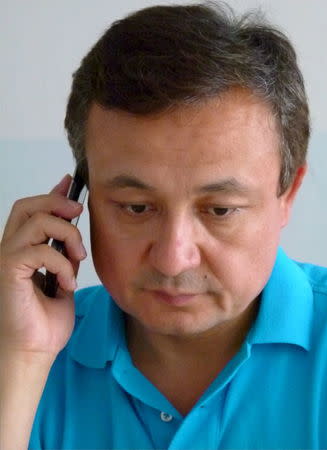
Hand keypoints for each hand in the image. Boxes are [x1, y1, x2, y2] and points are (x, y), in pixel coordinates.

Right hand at [0, 174, 86, 357]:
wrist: (34, 351)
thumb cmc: (45, 321)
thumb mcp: (64, 277)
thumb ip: (65, 253)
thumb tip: (73, 231)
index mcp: (22, 249)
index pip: (32, 210)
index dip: (52, 193)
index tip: (71, 182)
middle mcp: (9, 249)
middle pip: (27, 206)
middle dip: (57, 202)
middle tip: (79, 212)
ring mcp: (6, 259)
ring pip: (36, 222)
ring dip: (67, 235)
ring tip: (78, 259)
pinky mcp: (8, 271)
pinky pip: (40, 251)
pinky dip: (62, 263)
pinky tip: (68, 283)